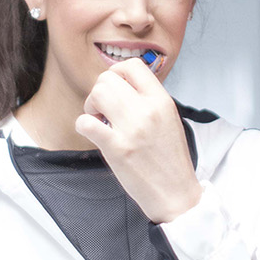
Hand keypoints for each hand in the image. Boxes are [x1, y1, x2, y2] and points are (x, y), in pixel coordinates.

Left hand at [75, 58, 202, 223]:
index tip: (114, 89)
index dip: (116, 73)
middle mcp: (147, 110)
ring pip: (97, 94)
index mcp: (162, 101)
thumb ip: (149, 100)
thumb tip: (122, 86)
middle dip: (99, 91)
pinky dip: (83, 125)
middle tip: (103, 110)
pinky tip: (93, 133)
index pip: (133, 66)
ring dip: (90, 105)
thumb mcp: (169, 119)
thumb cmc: (170, 159)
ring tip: (99, 120)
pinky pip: (86, 123)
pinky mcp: (117, 148)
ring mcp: (132, 129)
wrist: (176, 193)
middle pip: (108, 78)